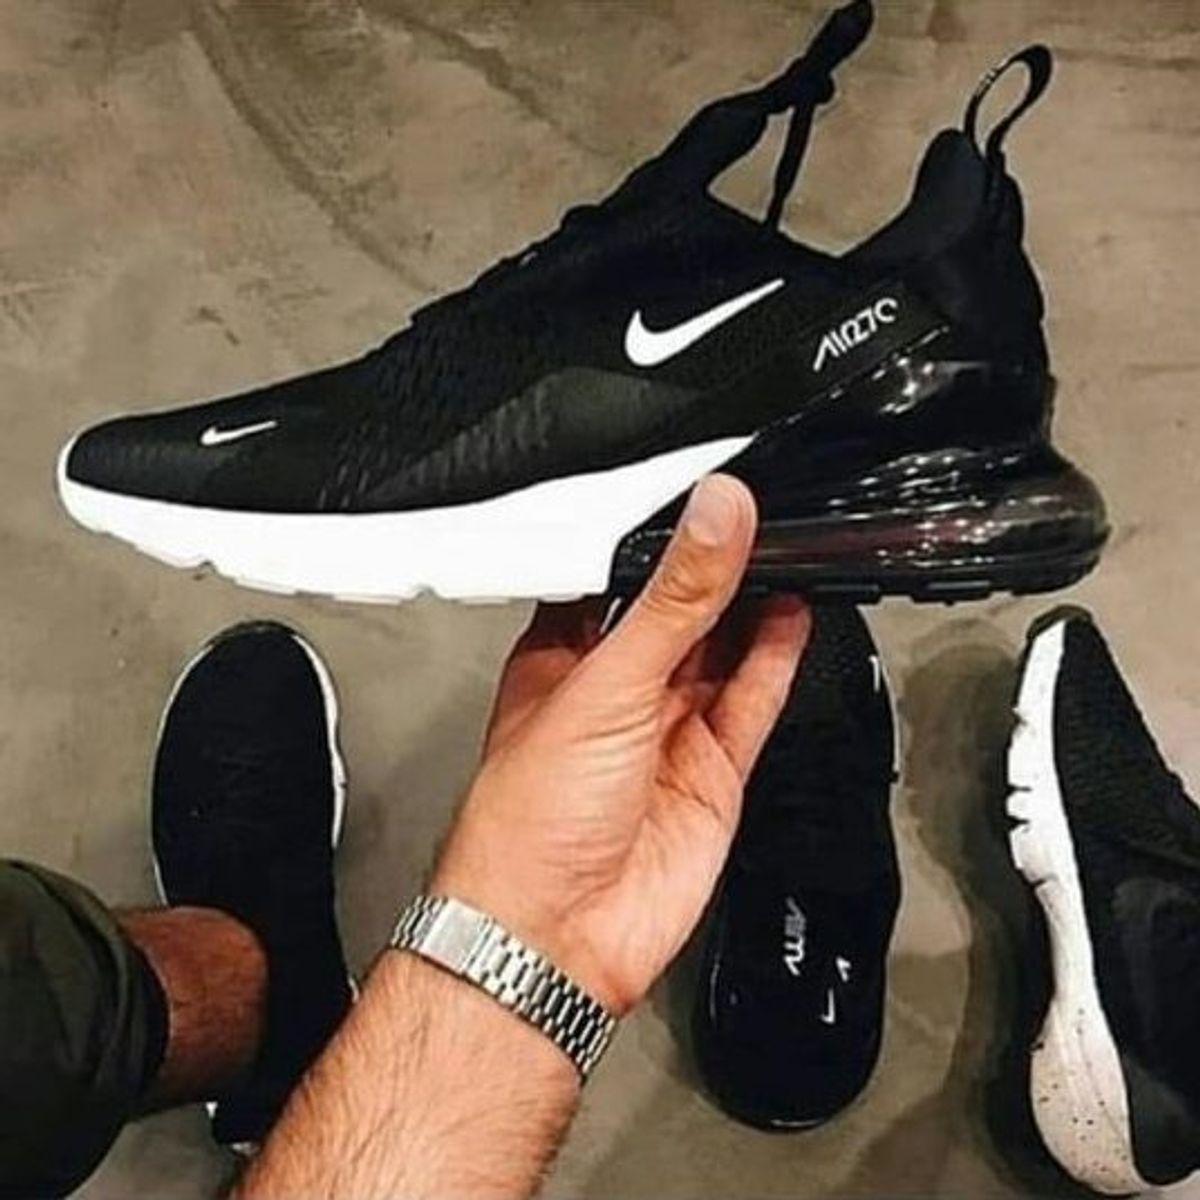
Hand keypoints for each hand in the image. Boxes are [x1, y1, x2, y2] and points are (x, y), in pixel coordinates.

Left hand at [433, 474, 809, 1013]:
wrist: (557, 937)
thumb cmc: (528, 823)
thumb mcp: (606, 682)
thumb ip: (674, 600)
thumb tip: (715, 517)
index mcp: (563, 660)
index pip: (620, 579)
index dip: (662, 538)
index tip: (705, 495)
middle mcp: (615, 693)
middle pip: (679, 613)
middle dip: (717, 568)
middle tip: (761, 514)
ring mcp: (665, 732)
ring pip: (721, 653)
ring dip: (753, 606)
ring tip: (788, 547)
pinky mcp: (709, 771)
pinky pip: (749, 702)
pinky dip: (775, 659)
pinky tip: (793, 614)